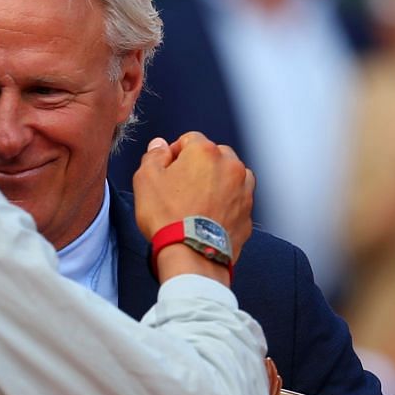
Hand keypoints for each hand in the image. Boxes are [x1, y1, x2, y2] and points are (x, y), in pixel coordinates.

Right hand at [132, 132, 254, 269]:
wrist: (192, 254)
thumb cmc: (169, 217)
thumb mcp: (146, 180)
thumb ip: (153, 156)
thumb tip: (159, 145)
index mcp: (206, 152)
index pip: (189, 139)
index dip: (175, 154)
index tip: (167, 171)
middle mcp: (230, 166)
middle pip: (214, 155)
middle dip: (199, 167)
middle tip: (181, 188)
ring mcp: (243, 191)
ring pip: (230, 176)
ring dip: (217, 183)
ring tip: (198, 202)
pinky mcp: (248, 214)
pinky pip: (236, 201)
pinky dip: (226, 205)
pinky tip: (210, 217)